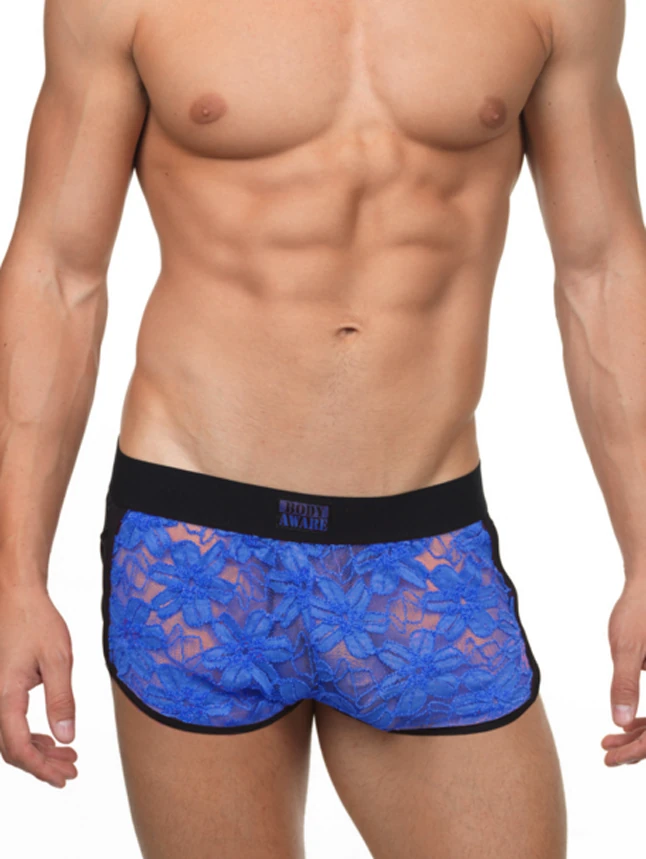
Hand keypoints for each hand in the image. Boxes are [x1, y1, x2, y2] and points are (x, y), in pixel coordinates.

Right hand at [0, 581, 77, 787]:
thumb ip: (61, 700)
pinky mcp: (1, 689)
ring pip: (10, 737)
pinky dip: (31, 735)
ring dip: (38, 751)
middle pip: (12, 748)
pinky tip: (52, 738)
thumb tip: (67, 738)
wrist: (18, 598)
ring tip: (67, 757)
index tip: (63, 778)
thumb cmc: (38, 623)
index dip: (40, 768)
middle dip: (41, 765)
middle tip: (71, 771)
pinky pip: (10, 723)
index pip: (18, 746)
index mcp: (5, 695)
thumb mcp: (58, 659)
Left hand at [601, 579, 645, 766]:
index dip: (638, 750)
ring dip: (640, 735)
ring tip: (609, 744)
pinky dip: (645, 719)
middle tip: (608, 757)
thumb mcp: (628, 648)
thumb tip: (618, 722)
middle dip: (638, 747)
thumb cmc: (640, 611)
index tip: (613, 759)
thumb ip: (625, 684)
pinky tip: (624, 725)